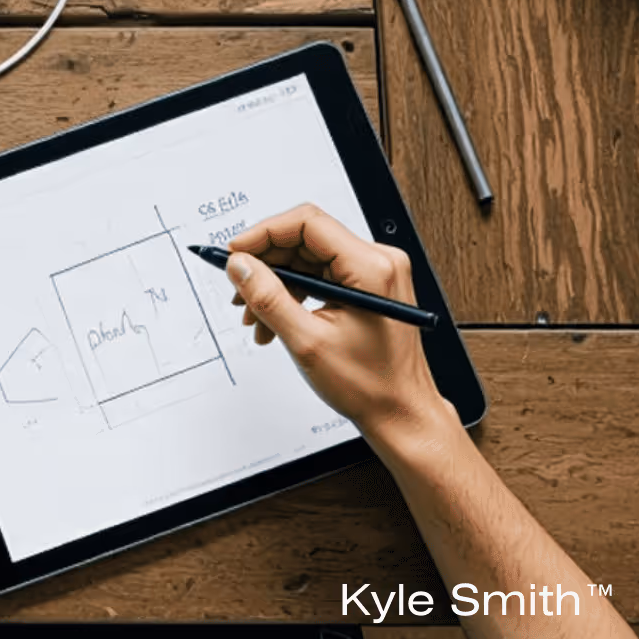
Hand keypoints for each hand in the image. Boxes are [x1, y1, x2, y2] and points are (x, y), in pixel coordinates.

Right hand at [219, 203, 452, 444]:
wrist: (403, 415)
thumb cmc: (373, 386)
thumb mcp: (308, 342)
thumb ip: (268, 298)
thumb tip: (240, 265)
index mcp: (372, 268)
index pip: (307, 223)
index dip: (263, 233)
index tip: (235, 253)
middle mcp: (379, 262)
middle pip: (305, 239)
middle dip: (266, 265)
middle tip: (238, 289)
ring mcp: (376, 274)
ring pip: (308, 259)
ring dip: (276, 284)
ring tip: (256, 316)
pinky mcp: (369, 287)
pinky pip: (320, 275)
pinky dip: (294, 294)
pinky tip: (276, 320)